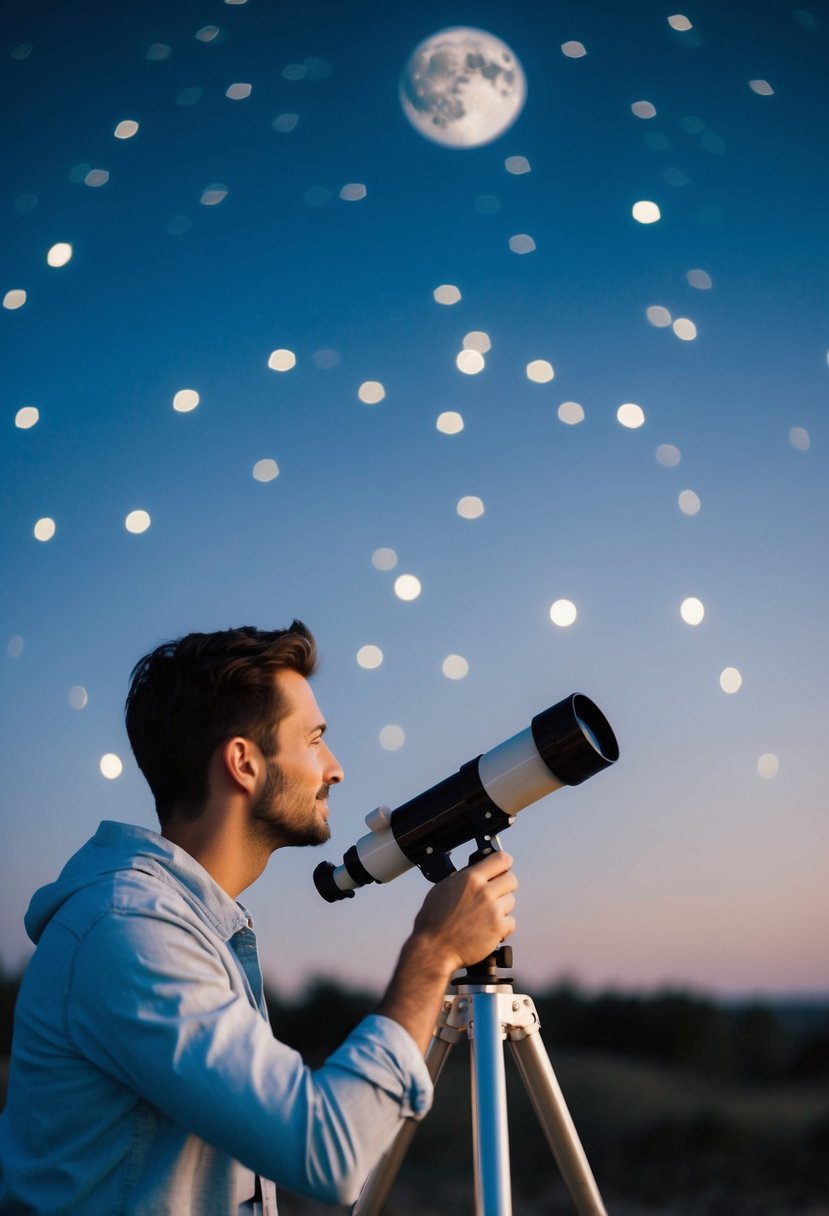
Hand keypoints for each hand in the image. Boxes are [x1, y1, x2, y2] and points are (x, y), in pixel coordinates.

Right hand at [411, 850, 516, 974]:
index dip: (504, 862)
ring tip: (487, 915)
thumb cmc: (433, 922)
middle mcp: (484, 892)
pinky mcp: (498, 928)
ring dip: (502, 907)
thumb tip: (472, 873)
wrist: (434, 948)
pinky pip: (511, 922)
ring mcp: (493, 910)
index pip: (500, 860)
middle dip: (505, 886)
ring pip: (511, 901)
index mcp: (470, 879)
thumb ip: (460, 879)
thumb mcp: (442, 889)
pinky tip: (489, 928)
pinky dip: (502, 926)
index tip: (505, 865)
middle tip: (497, 893)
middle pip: (511, 879)